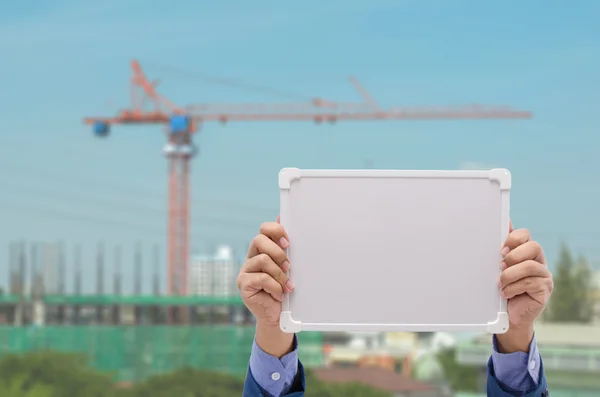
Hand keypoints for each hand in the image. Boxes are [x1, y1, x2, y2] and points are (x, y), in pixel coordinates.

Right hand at [237, 219, 294, 356]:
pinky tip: (279, 294)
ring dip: (279, 273)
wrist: (277, 315)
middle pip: (259, 240)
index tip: (288, 242)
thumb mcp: (287, 267)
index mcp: (262, 249)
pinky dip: (275, 286)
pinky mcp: (243, 284)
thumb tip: (284, 219)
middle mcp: (251, 257)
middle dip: (278, 252)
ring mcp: (245, 270)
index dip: (276, 231)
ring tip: (286, 285)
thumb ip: (285, 247)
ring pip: (263, 259)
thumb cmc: (284, 289)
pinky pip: (261, 278)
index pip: (264, 229)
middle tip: (289, 265)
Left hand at [496, 222, 553, 352]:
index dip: (513, 239)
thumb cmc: (504, 288)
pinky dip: (513, 288)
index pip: (525, 234)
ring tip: (501, 283)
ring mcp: (544, 275)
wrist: (509, 315)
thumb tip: (501, 228)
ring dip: (510, 274)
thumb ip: (500, 253)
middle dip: (514, 256)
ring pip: (530, 266)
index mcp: (526, 252)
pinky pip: (529, 283)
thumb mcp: (499, 269)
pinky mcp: (545, 289)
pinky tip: (506, 293)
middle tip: (501, 266)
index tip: (501, 249)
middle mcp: (538, 261)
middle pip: (534, 247)